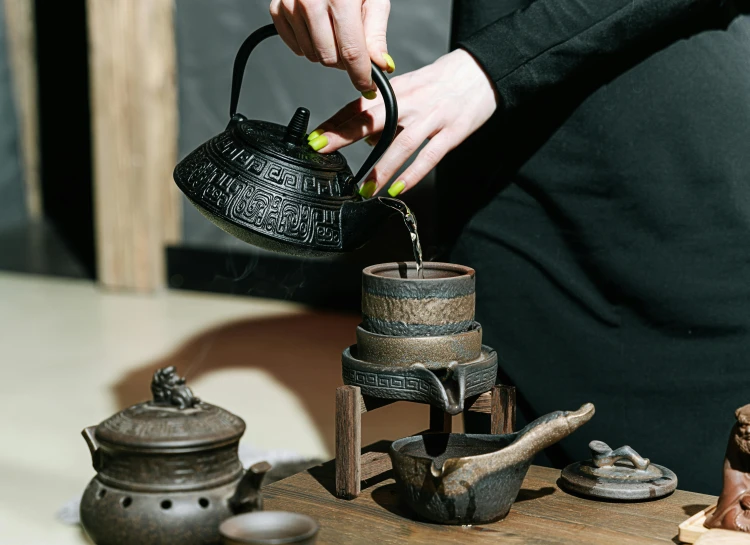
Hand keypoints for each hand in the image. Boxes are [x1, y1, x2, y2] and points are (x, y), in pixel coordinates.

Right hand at [269, 0, 393, 92]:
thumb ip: (376, 33)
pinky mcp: (278, 8)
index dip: (361, 76)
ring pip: (311, 56)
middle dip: (344, 61)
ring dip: (326, 52)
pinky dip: (308, 44)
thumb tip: (381, 65)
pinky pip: (295, 47)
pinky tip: (317, 28)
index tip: (369, 87)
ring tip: (335, 31)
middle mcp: (311, 1)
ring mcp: (290, 4)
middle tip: (352, 47)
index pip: (351, 53)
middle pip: (329, 59)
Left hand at [308, 49, 498, 196]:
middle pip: (372, 119)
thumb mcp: (410, 91)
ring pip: (401, 144)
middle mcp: (411, 102)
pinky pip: (429, 157)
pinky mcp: (452, 132)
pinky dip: (412, 174)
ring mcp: (432, 118)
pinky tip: (398, 189)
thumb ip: (386, 114)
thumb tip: (365, 139)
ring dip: (380, 167)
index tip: (314, 137)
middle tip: (322, 149)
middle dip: (344, 134)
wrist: (483, 71)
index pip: (359, 105)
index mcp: (397, 91)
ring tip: (364, 188)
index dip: (335, 122)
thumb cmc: (442, 83)